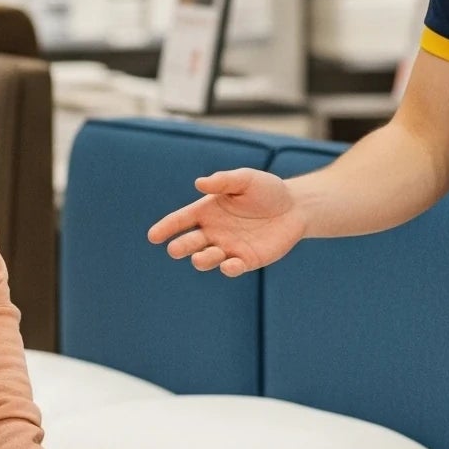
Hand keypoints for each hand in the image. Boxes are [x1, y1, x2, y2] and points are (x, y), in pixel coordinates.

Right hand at [147, 169, 306, 277]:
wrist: (295, 207)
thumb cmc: (266, 190)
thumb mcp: (245, 179)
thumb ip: (223, 181)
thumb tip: (199, 183)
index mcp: (207, 211)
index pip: (181, 220)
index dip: (166, 228)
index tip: (153, 236)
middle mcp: (214, 231)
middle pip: (190, 242)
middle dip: (181, 247)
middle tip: (175, 249)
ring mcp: (228, 248)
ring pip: (207, 259)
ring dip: (203, 259)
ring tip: (204, 255)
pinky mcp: (246, 260)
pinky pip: (232, 268)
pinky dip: (229, 268)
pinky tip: (230, 264)